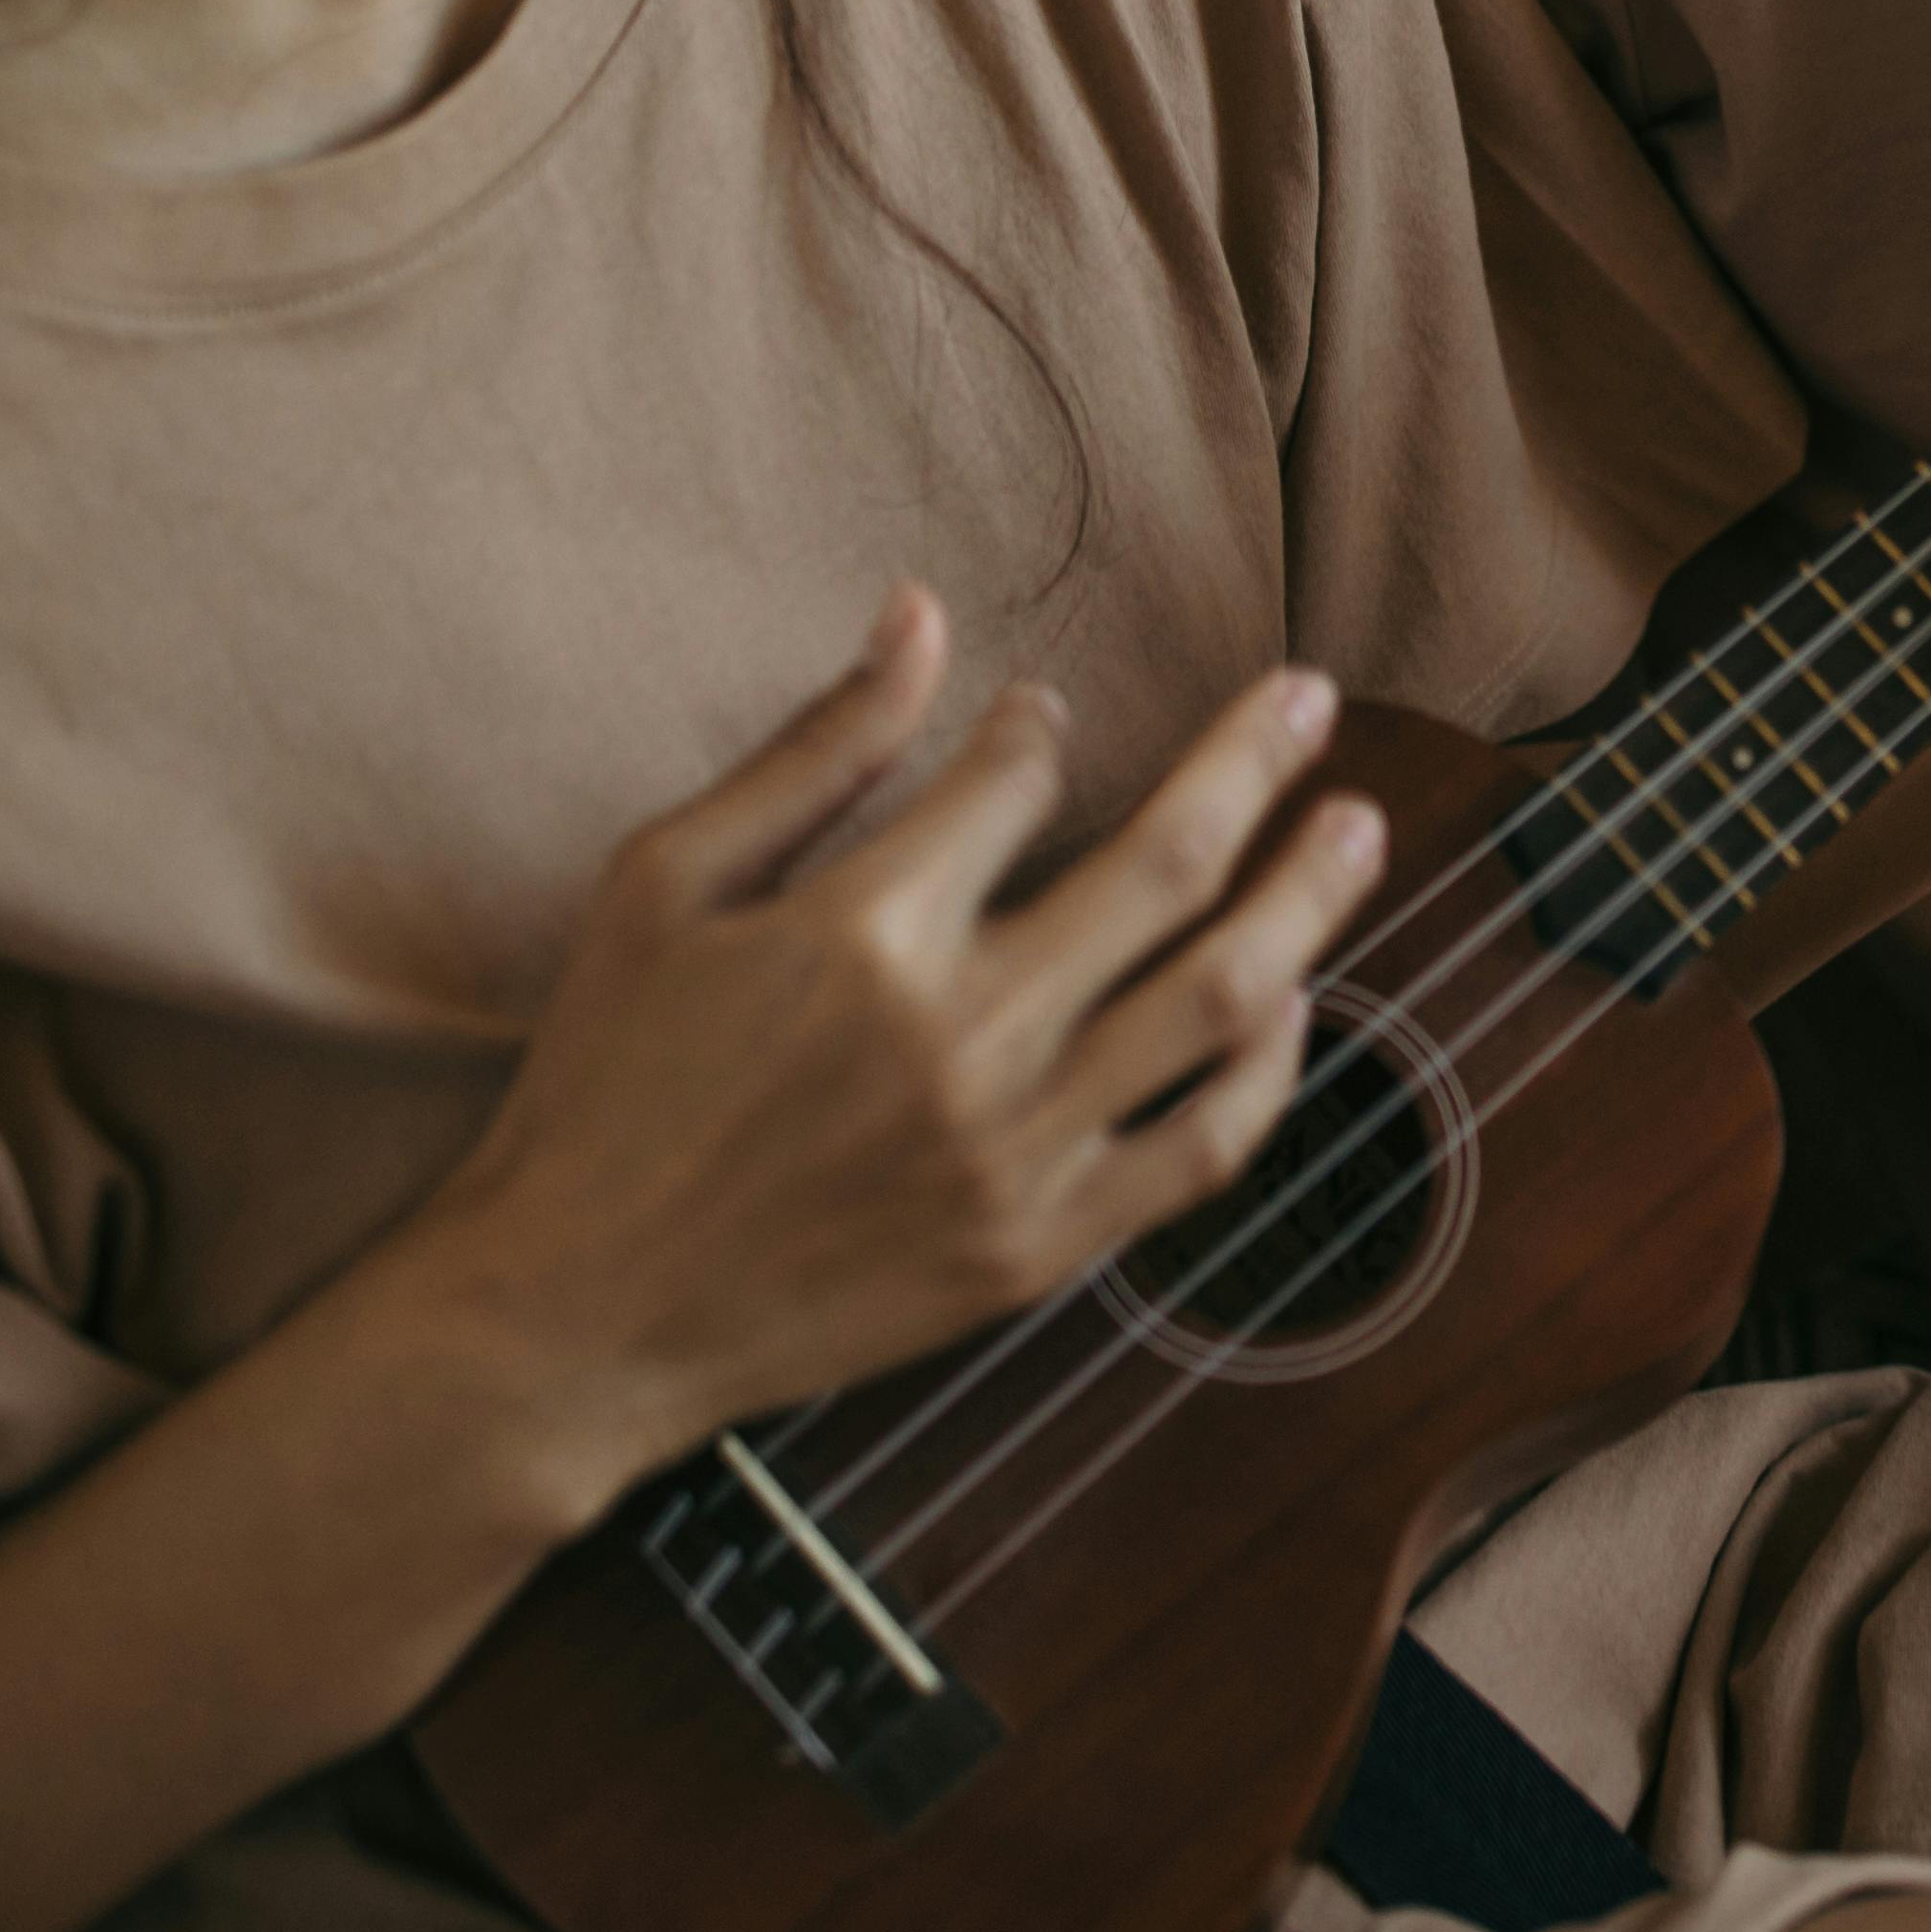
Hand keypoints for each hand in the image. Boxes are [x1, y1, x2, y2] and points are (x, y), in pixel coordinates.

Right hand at [380, 589, 1389, 1487]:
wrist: (574, 1319)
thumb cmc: (602, 1086)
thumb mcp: (664, 884)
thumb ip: (813, 750)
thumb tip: (919, 612)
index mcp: (866, 932)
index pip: (1019, 780)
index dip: (1041, 728)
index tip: (1042, 718)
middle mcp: (965, 1037)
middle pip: (1168, 862)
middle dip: (1251, 759)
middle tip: (1311, 694)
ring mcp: (1016, 1152)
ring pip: (1220, 999)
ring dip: (1306, 898)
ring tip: (1356, 823)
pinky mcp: (1039, 1251)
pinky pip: (1203, 1152)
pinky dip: (1268, 1073)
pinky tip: (1290, 1002)